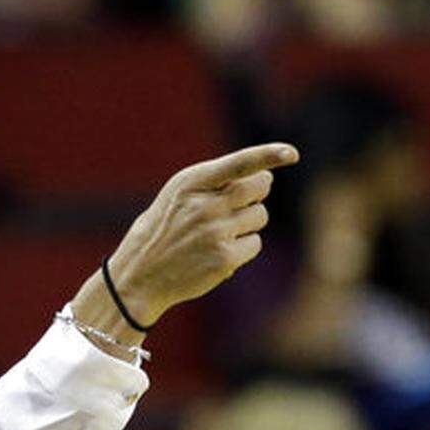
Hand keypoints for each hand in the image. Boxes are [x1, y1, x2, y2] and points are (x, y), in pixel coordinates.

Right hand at [72, 143, 298, 345]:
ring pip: (259, 216)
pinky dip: (242, 248)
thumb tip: (266, 177)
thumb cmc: (162, 232)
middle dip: (256, 193)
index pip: (239, 163)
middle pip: (258, 187)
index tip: (291, 153)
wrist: (138, 276)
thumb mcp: (177, 197)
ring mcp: (216, 232)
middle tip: (236, 205)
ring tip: (217, 234)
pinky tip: (217, 254)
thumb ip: (214, 182)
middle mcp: (205, 204)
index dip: (268, 155)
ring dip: (247, 223)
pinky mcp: (224, 258)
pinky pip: (254, 243)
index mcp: (191, 183)